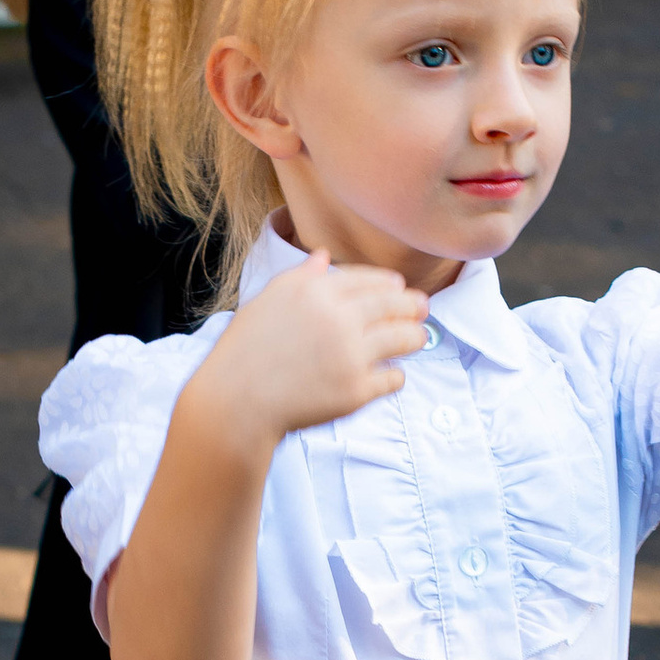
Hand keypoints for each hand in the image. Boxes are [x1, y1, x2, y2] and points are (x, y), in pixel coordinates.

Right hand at [197, 249, 427, 449]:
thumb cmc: (246, 350)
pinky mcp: (356, 391)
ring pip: (402, 339)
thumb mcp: (267, 301)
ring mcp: (350, 355)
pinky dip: (396, 375)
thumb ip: (300, 277)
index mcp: (315, 291)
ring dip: (414, 337)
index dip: (389, 284)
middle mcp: (338, 319)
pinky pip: (393, 379)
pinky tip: (394, 373)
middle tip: (423, 308)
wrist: (236, 402)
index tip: (400, 288)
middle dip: (412, 306)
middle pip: (393, 305)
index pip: (368, 280)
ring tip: (418, 338)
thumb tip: (323, 256)